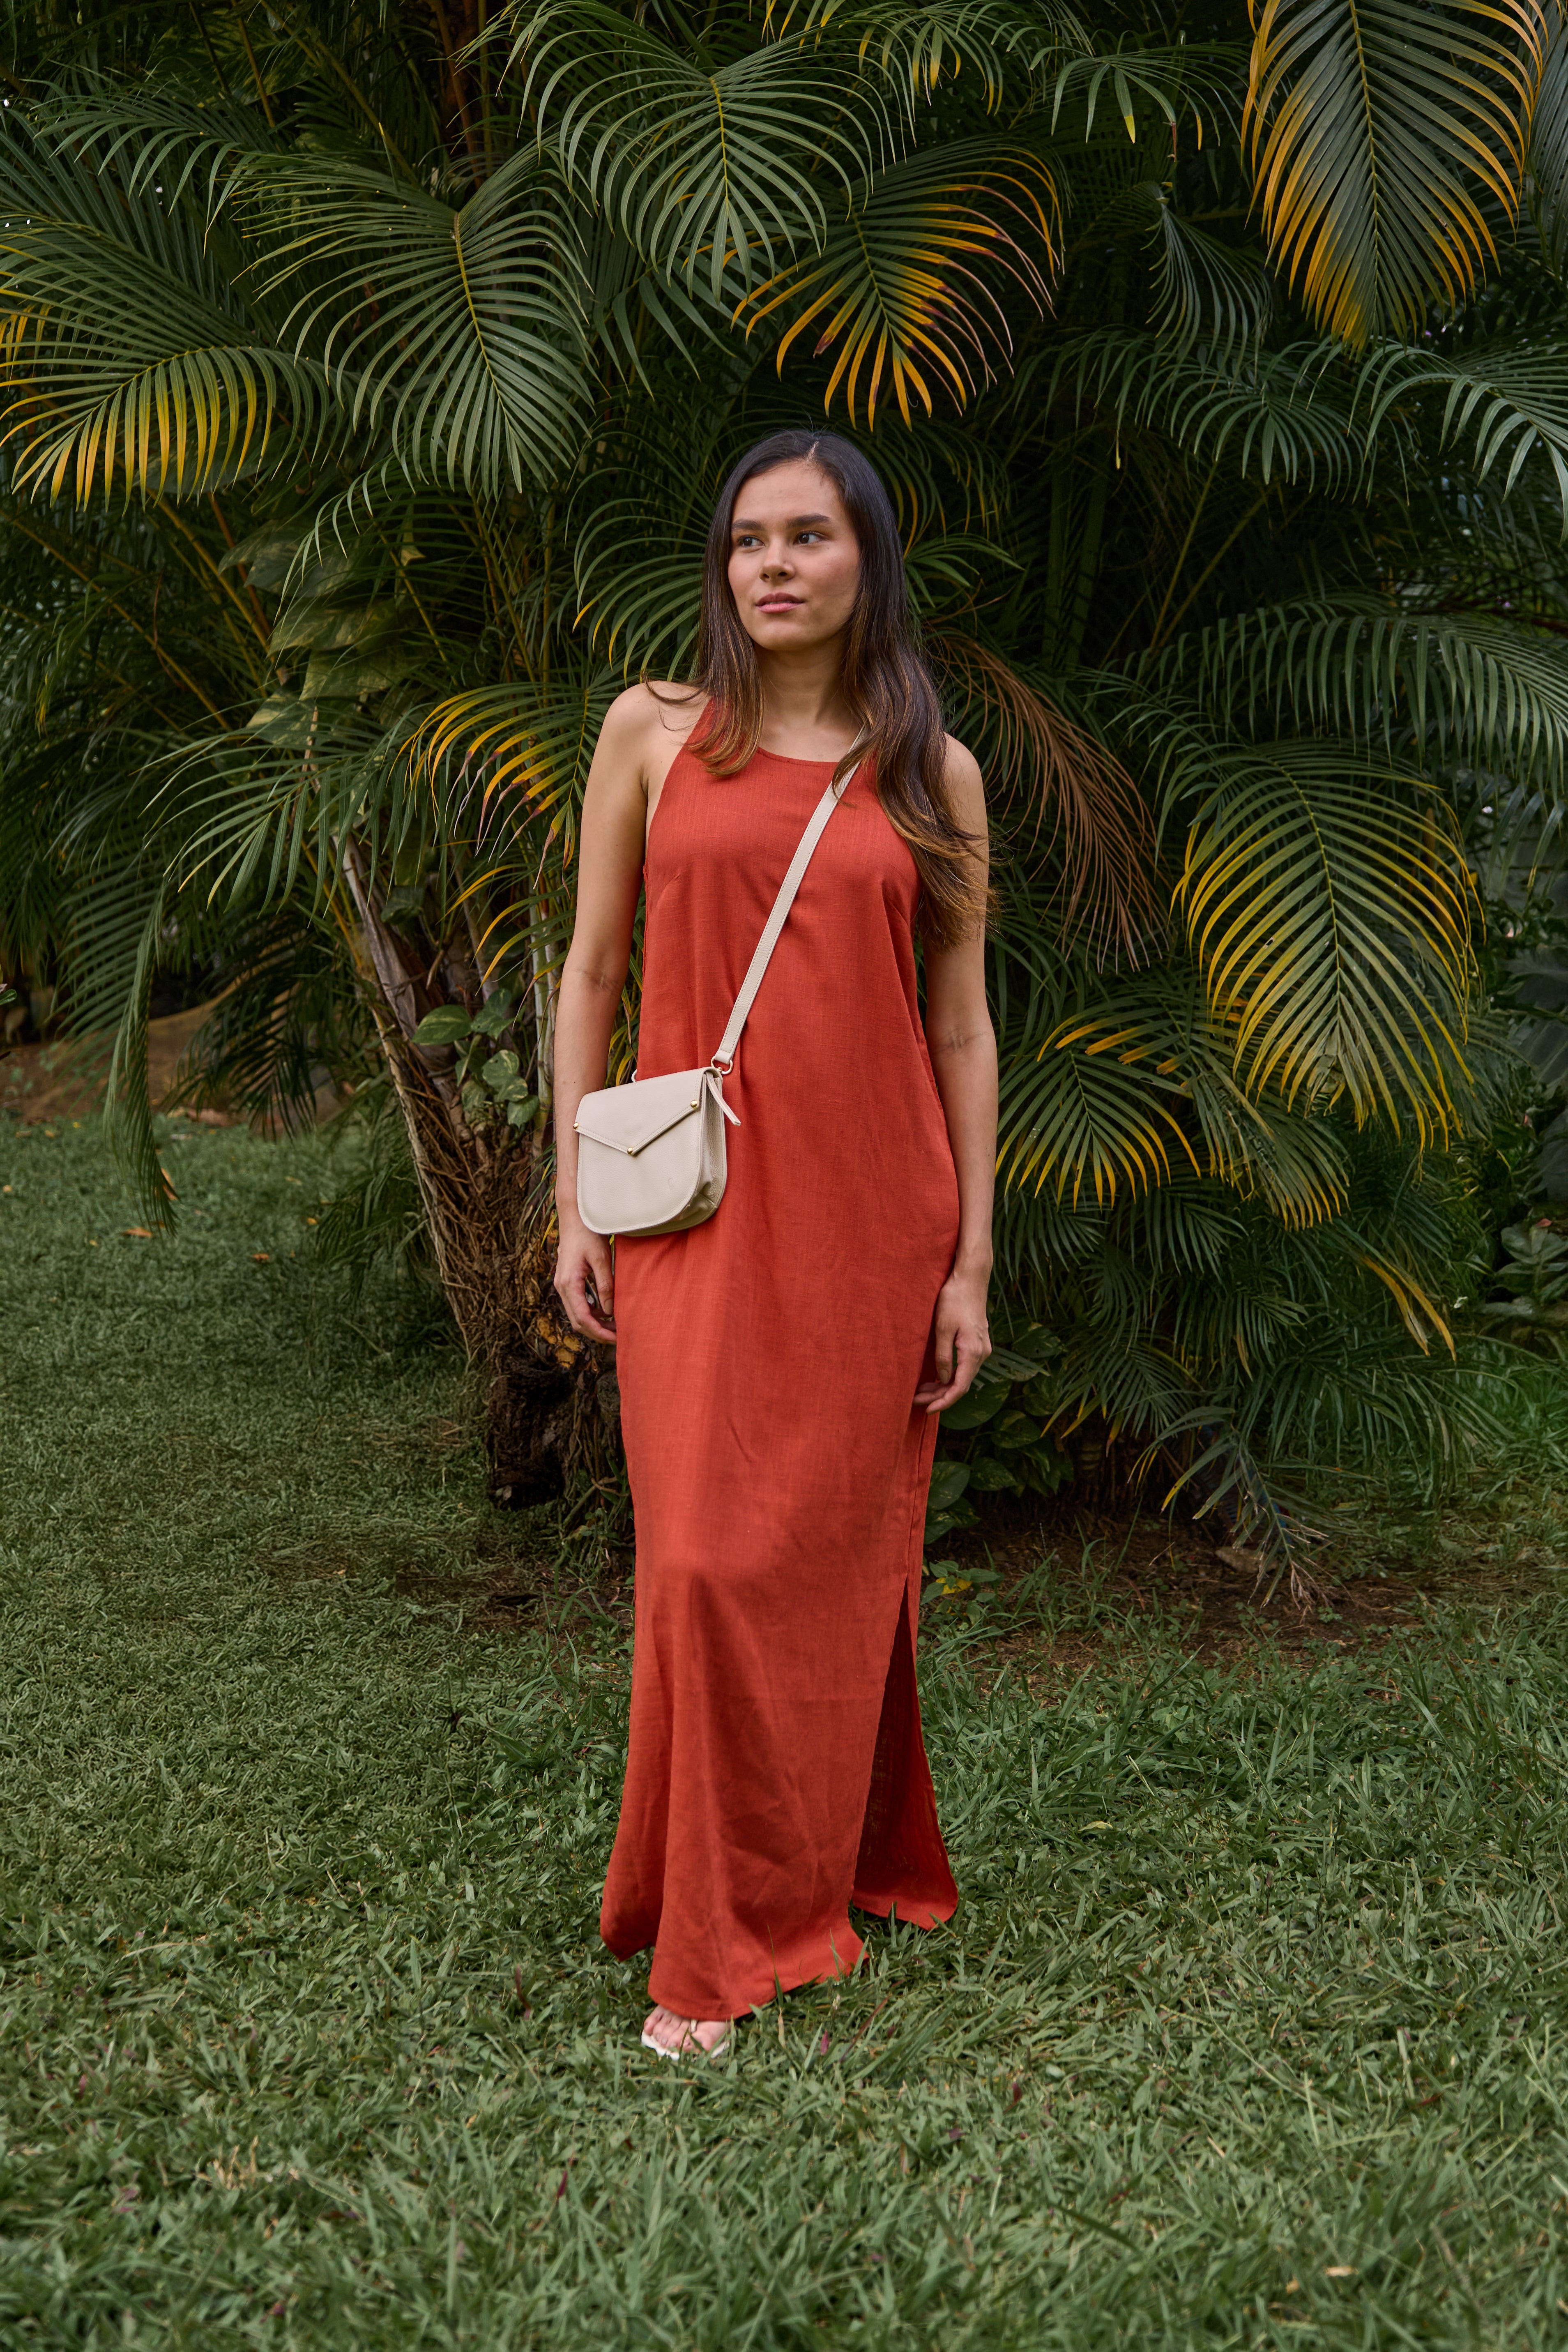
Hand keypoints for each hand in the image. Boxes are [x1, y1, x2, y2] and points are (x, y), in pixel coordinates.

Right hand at [553, 1209, 616, 1344]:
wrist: (574, 1217)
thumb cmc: (588, 1233)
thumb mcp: (601, 1258)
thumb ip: (605, 1285)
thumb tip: (610, 1311)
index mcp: (568, 1283)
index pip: (583, 1318)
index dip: (599, 1332)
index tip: (616, 1339)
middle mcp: (561, 1287)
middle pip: (577, 1321)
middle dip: (597, 1332)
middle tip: (619, 1336)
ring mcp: (562, 1284)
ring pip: (576, 1314)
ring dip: (594, 1323)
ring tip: (615, 1326)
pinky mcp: (567, 1281)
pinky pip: (577, 1304)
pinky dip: (591, 1312)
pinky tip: (606, 1310)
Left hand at [915, 1262, 990, 1412]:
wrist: (971, 1279)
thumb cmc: (954, 1299)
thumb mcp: (942, 1328)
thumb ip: (943, 1356)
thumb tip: (942, 1379)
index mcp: (973, 1353)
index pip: (959, 1388)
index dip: (944, 1402)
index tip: (927, 1409)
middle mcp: (981, 1354)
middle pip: (961, 1384)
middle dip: (939, 1395)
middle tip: (916, 1400)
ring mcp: (981, 1348)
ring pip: (963, 1376)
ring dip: (943, 1385)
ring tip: (922, 1390)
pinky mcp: (977, 1342)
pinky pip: (964, 1366)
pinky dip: (950, 1374)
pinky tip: (935, 1375)